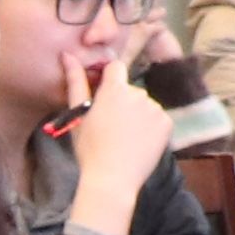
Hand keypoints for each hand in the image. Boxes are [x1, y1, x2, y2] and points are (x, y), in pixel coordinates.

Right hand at [63, 53, 173, 229]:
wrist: (112, 180)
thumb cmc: (89, 149)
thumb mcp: (78, 116)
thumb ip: (75, 82)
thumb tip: (68, 55)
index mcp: (114, 89)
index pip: (116, 68)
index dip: (110, 79)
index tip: (104, 96)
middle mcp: (138, 93)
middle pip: (130, 89)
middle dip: (122, 102)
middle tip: (111, 127)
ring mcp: (155, 108)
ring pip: (144, 105)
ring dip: (137, 115)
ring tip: (125, 138)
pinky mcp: (167, 123)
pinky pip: (157, 118)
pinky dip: (150, 127)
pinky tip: (138, 143)